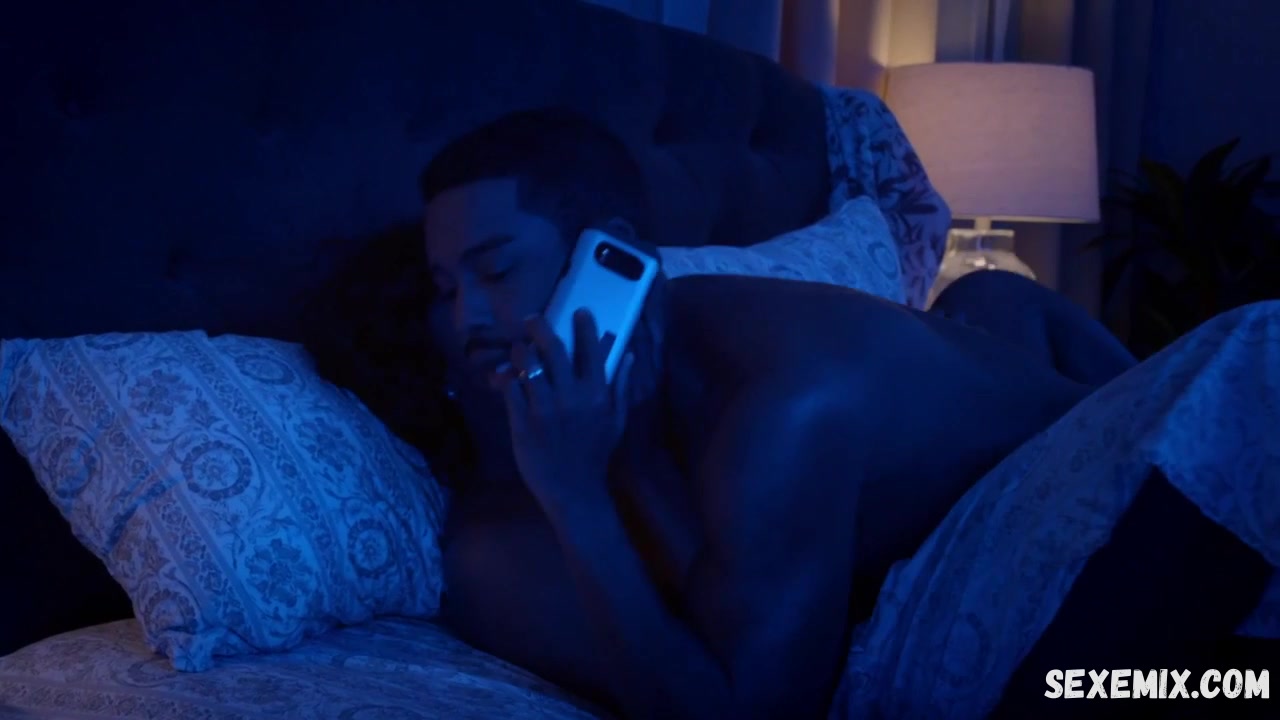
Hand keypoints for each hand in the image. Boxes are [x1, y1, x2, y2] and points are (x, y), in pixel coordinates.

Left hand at [493, 310, 634, 507]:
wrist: (573, 489)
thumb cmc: (596, 453)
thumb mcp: (616, 420)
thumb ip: (621, 386)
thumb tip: (629, 355)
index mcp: (596, 394)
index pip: (590, 350)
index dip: (584, 327)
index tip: (579, 311)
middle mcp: (570, 396)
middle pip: (553, 350)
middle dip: (540, 328)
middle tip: (531, 318)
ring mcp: (544, 409)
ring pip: (527, 366)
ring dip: (520, 352)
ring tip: (518, 348)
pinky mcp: (522, 422)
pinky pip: (510, 390)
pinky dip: (507, 379)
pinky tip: (506, 376)